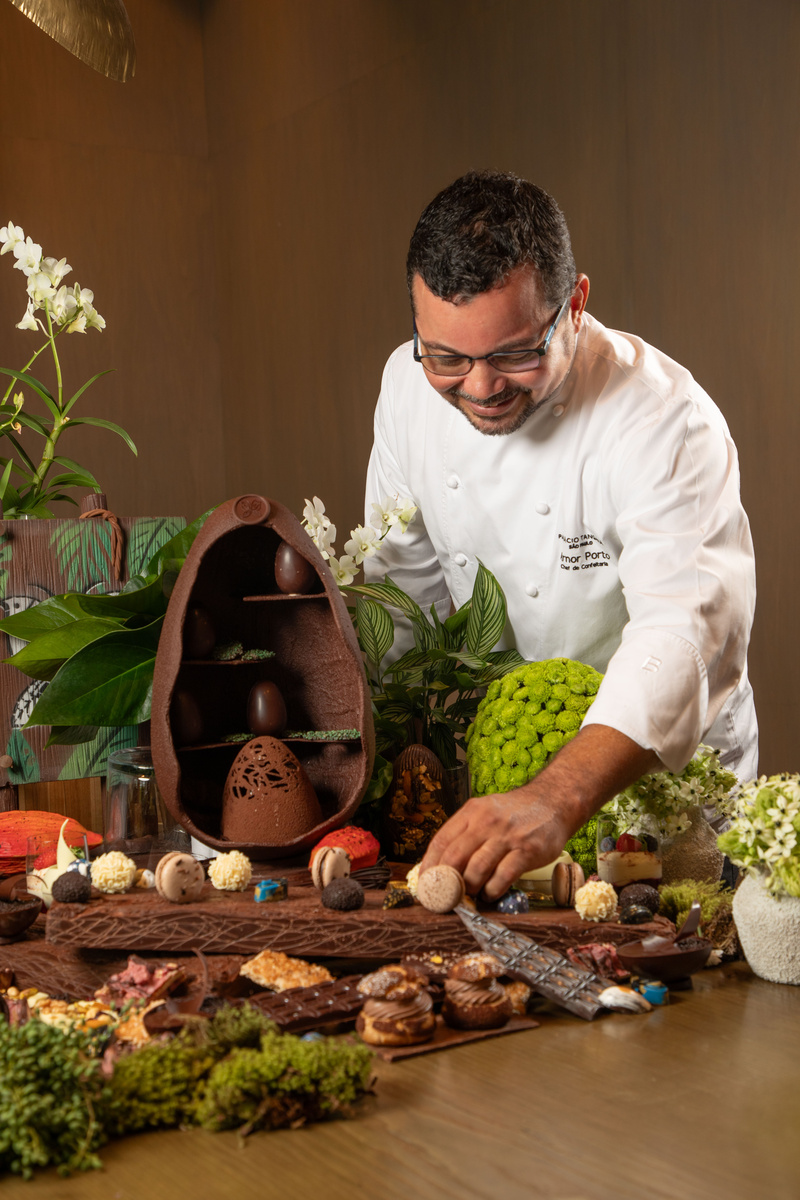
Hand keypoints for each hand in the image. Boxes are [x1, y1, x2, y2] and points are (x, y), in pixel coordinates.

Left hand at [421, 780, 570, 899]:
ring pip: (477, 869)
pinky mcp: (527, 851)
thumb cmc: (515, 812)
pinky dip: (492, 890)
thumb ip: (466, 832)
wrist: (553, 803)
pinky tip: (490, 893)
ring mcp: (508, 836)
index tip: (425, 882)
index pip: (441, 840)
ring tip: (470, 894)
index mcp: (472, 811)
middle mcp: (487, 821)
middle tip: (445, 895)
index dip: (429, 865)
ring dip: (469, 888)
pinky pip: (503, 877)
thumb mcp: (486, 811)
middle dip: (446, 881)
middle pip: (455, 857)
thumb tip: (441, 862)